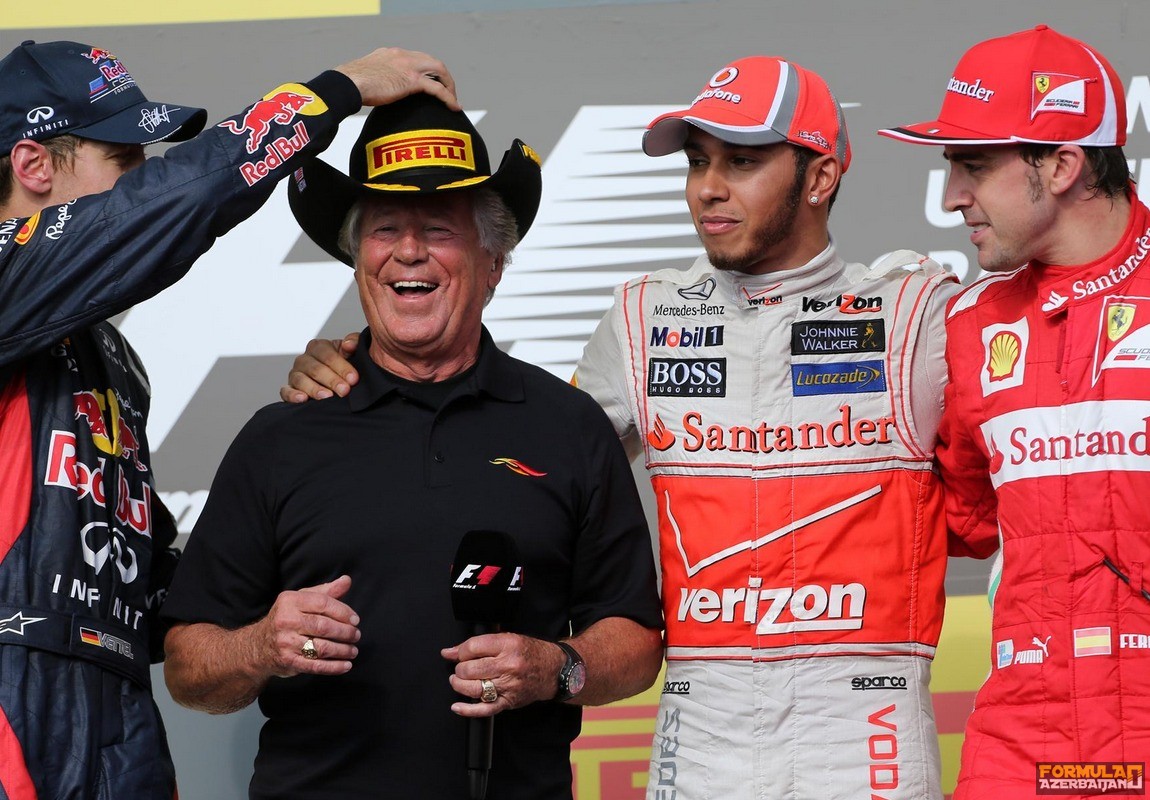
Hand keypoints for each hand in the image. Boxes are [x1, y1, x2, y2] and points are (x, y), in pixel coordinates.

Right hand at [256, 575, 360, 676]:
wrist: (258, 646)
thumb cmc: (287, 618)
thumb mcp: (301, 600)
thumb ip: (326, 591)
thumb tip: (347, 580)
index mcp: (290, 601)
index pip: (323, 603)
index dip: (343, 612)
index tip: (355, 620)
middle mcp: (286, 620)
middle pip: (323, 626)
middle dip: (345, 632)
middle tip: (356, 635)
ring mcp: (285, 642)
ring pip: (321, 647)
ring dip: (342, 650)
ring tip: (353, 650)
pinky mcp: (288, 661)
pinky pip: (315, 665)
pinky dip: (334, 667)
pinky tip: (346, 665)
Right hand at [280, 332, 360, 402]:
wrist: (335, 379)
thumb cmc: (343, 364)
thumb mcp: (351, 351)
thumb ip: (354, 342)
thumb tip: (348, 345)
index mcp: (318, 347)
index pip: (328, 355)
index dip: (341, 367)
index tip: (353, 378)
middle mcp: (304, 359)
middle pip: (315, 369)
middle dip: (331, 380)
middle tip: (344, 390)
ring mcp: (295, 374)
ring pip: (301, 380)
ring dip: (314, 389)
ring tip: (327, 396)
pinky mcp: (289, 388)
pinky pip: (286, 391)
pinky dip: (293, 395)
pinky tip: (303, 399)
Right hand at [336, 48, 458, 109]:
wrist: (347, 84)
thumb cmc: (350, 85)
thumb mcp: (365, 77)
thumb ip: (376, 81)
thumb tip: (374, 94)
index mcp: (391, 54)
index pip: (416, 58)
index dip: (427, 70)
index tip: (430, 83)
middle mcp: (402, 55)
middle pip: (431, 61)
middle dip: (443, 76)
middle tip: (447, 92)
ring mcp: (408, 66)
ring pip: (439, 70)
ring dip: (449, 85)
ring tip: (453, 100)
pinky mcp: (411, 80)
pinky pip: (437, 88)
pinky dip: (448, 97)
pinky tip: (454, 107)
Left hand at [441, 633, 563, 717]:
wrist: (554, 670)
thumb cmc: (531, 653)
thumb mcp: (508, 639)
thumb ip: (479, 644)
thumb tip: (450, 652)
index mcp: (508, 645)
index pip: (472, 648)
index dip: (460, 652)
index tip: (457, 654)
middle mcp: (508, 665)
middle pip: (470, 669)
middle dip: (460, 669)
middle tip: (462, 667)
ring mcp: (508, 686)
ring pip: (473, 688)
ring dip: (459, 685)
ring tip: (458, 680)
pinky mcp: (508, 702)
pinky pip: (485, 709)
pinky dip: (468, 710)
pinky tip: (457, 706)